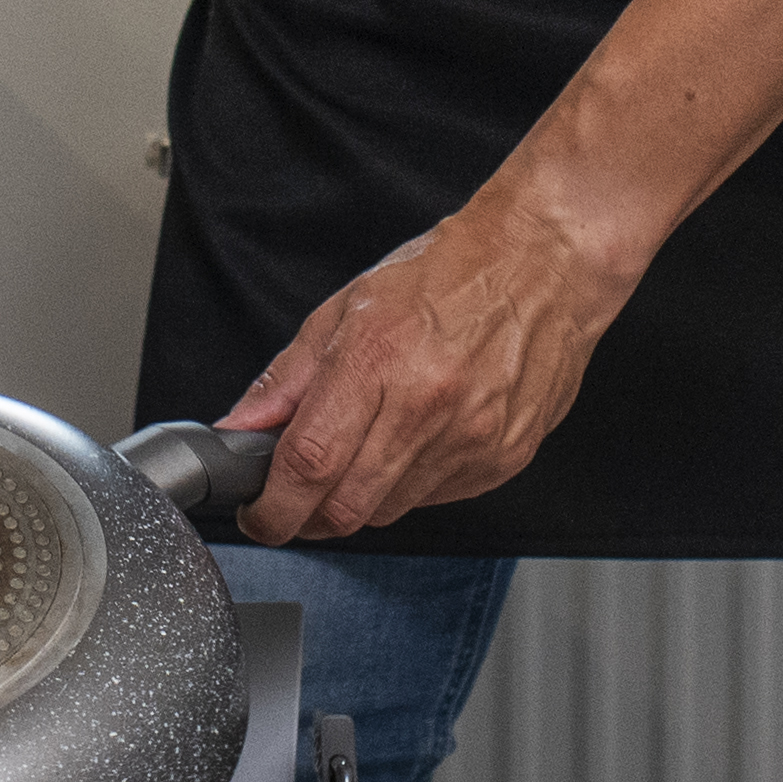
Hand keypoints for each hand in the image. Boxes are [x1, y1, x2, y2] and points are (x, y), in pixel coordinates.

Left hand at [225, 198, 635, 543]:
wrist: (543, 263)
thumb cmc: (448, 274)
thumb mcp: (347, 308)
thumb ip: (287, 379)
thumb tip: (239, 429)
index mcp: (379, 359)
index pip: (308, 463)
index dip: (272, 507)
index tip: (258, 514)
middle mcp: (428, 404)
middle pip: (347, 507)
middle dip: (307, 518)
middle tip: (296, 499)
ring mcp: (472, 438)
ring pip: (389, 511)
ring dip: (360, 499)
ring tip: (365, 450)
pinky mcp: (504, 459)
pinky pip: (436, 500)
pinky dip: (410, 486)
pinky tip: (416, 442)